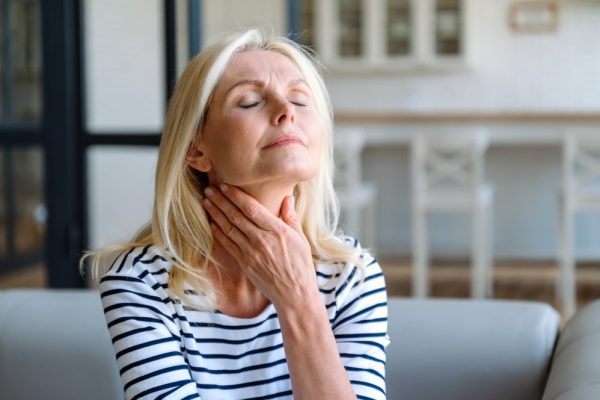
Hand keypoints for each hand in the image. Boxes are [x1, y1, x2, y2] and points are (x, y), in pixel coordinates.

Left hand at [202, 184, 318, 309]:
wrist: (294, 294)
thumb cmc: (301, 266)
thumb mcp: (301, 239)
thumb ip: (291, 217)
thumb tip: (287, 198)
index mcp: (277, 231)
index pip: (252, 208)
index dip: (236, 195)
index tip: (225, 185)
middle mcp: (262, 240)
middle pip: (236, 216)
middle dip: (221, 201)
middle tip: (209, 189)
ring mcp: (251, 252)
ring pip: (229, 228)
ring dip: (215, 214)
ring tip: (206, 202)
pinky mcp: (244, 263)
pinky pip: (228, 245)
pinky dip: (218, 233)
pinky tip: (211, 223)